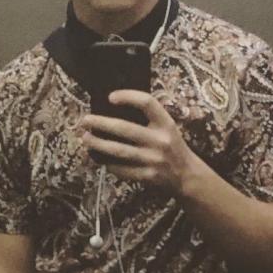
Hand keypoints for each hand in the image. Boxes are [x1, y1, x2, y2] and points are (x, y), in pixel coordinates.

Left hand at [79, 90, 198, 195]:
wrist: (187, 176)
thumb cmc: (172, 147)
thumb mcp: (167, 128)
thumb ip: (149, 119)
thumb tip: (114, 110)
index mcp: (166, 123)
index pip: (147, 102)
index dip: (128, 96)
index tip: (110, 97)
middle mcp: (160, 140)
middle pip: (125, 128)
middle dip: (101, 123)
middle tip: (85, 120)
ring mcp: (153, 160)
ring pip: (119, 150)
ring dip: (98, 144)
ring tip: (85, 138)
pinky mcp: (147, 176)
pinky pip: (122, 170)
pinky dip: (108, 164)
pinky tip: (99, 159)